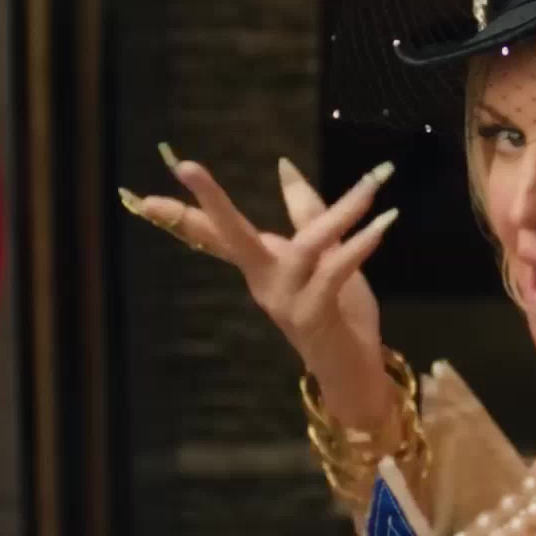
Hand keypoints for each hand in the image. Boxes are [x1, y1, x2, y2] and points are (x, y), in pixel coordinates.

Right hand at [122, 146, 398, 395]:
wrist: (354, 370)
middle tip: (185, 165)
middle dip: (209, 202)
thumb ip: (307, 213)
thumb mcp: (322, 256)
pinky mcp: (313, 316)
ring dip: (341, 213)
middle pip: (231, 237)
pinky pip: (334, 272)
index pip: (217, 234)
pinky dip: (359, 246)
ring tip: (372, 185)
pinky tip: (382, 224)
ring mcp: (286, 301)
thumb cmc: (338, 312)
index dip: (183, 213)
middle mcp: (264, 282)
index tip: (152, 189)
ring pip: (305, 246)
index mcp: (261, 267)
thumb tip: (283, 165)